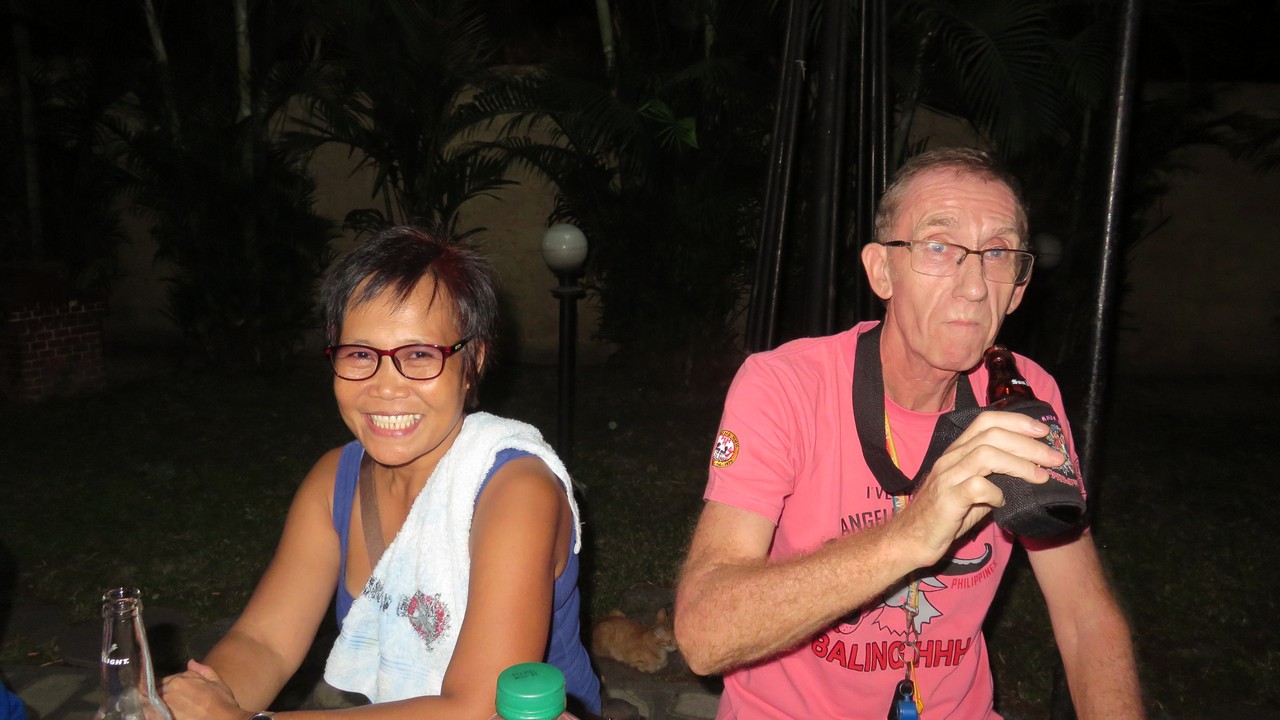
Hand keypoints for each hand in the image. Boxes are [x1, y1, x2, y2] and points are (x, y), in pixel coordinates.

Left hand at [161, 660, 246, 719]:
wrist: (222, 719)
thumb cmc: (222, 702)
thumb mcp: (217, 682)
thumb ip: (203, 670)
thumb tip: (191, 662)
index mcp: (180, 680)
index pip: (165, 681)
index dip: (169, 686)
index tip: (174, 692)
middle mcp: (169, 691)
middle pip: (157, 691)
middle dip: (162, 695)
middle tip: (171, 701)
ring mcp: (164, 706)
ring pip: (153, 703)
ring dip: (157, 705)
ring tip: (165, 709)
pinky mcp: (162, 717)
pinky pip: (152, 714)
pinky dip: (155, 714)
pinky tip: (164, 715)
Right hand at [890, 410, 1064, 568]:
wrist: (910, 540)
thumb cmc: (943, 517)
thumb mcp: (971, 492)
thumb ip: (993, 479)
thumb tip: (1028, 473)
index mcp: (957, 452)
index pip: (986, 421)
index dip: (1017, 422)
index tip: (1043, 431)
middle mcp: (951, 459)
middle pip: (992, 434)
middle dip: (1029, 443)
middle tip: (1054, 457)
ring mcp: (947, 477)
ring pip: (986, 454)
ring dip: (1020, 463)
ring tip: (1041, 476)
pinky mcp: (947, 499)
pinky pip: (977, 487)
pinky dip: (997, 492)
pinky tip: (1003, 501)